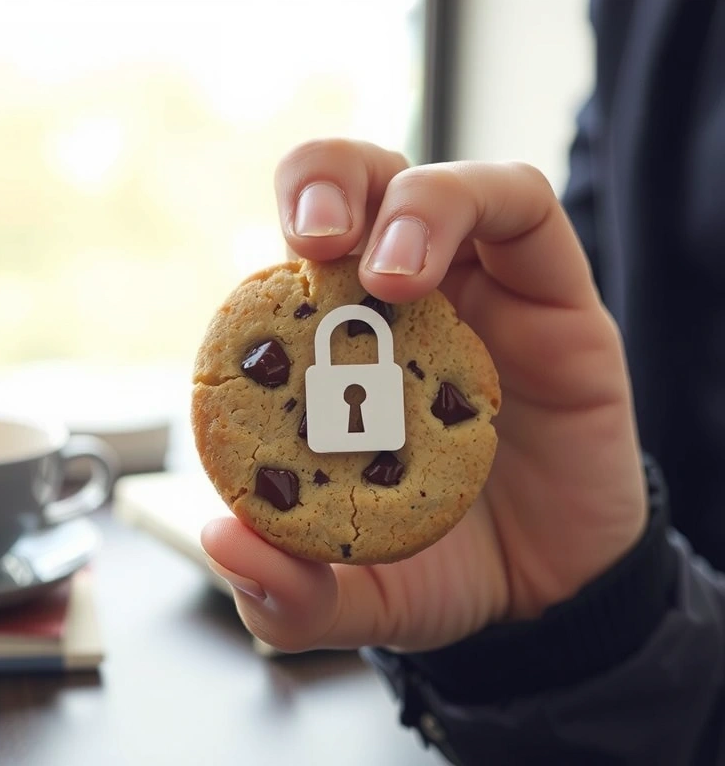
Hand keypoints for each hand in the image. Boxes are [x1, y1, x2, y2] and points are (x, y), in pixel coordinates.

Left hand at [201, 140, 646, 652]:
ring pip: (433, 182)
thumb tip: (225, 540)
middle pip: (352, 186)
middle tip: (310, 240)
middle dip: (320, 183)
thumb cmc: (442, 571)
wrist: (556, 596)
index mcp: (336, 357)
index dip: (259, 283)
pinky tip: (434, 272)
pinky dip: (468, 208)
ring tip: (385, 274)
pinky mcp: (551, 289)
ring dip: (402, 203)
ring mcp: (476, 288)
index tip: (246, 335)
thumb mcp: (358, 597)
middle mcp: (400, 307)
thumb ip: (288, 594)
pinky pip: (519, 205)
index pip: (286, 278)